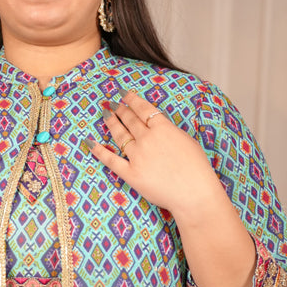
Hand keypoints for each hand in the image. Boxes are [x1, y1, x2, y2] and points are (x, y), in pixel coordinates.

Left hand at [87, 90, 218, 218]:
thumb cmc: (197, 169)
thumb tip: (157, 126)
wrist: (194, 193)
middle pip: (129, 120)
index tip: (123, 94)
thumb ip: (169, 131)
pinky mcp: (130, 173)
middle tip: (113, 105)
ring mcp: (137, 156)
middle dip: (120, 110)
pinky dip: (98, 150)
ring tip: (105, 115)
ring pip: (119, 135)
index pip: (143, 109)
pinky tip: (89, 141)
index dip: (131, 100)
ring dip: (111, 123)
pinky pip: (110, 160)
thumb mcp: (187, 140)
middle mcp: (147, 139)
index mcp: (163, 128)